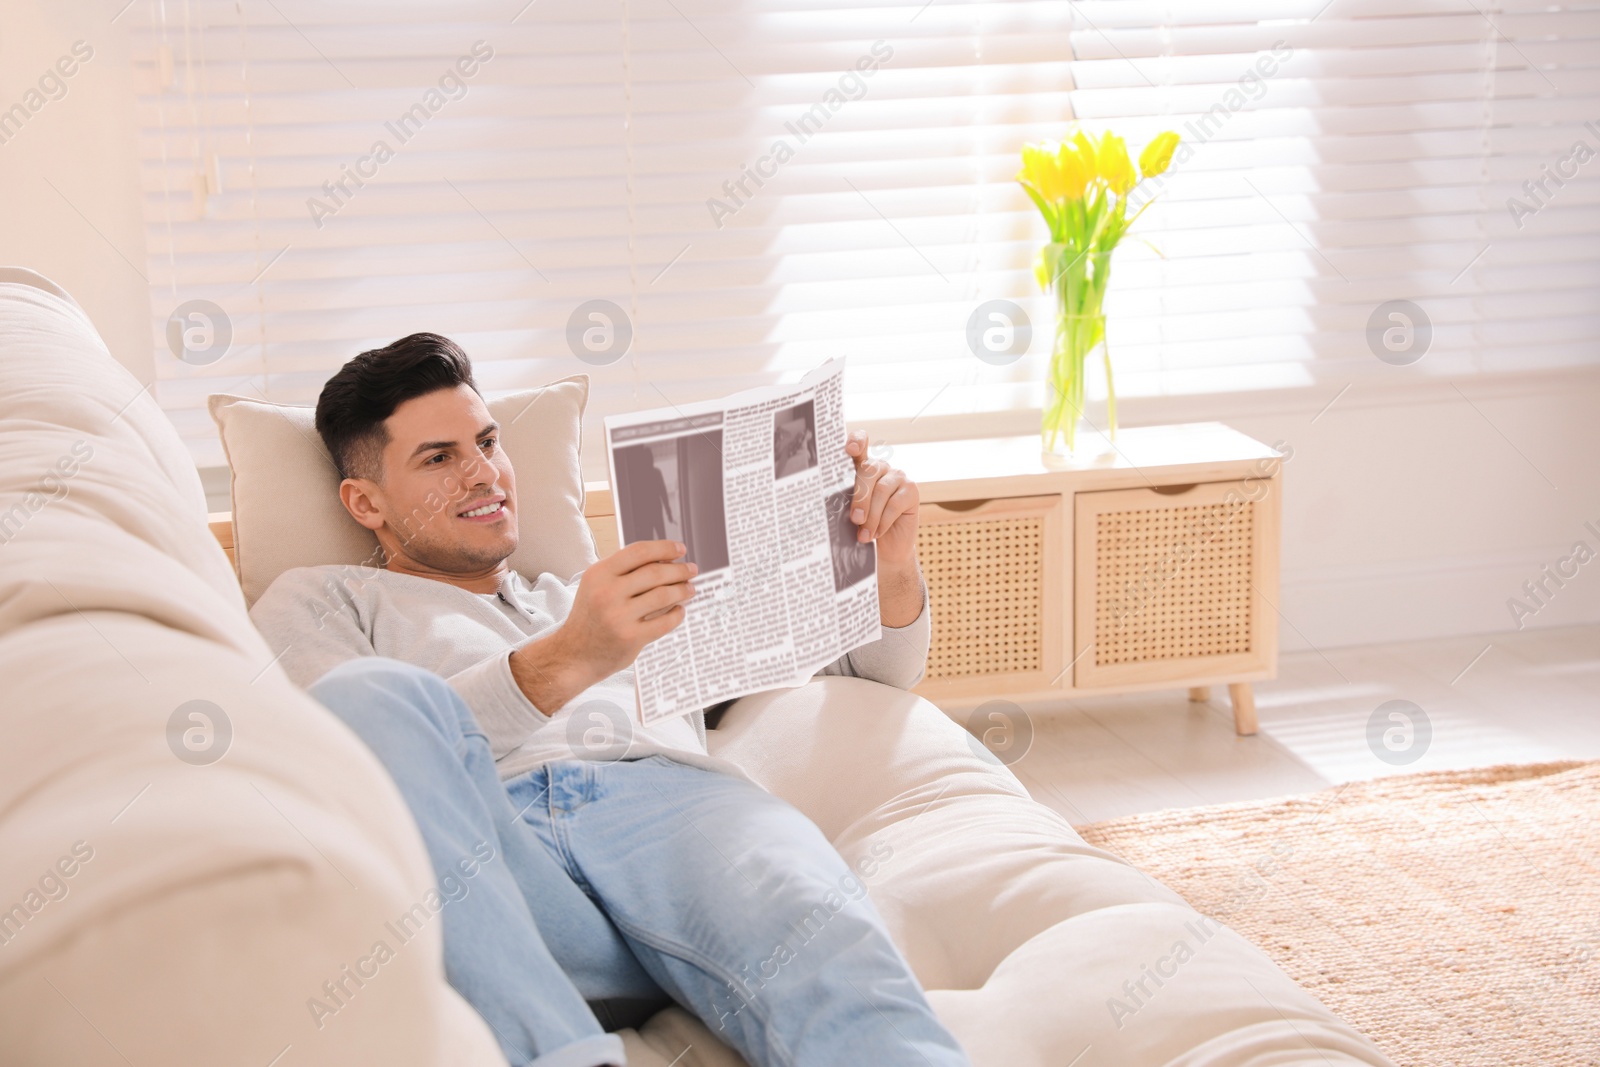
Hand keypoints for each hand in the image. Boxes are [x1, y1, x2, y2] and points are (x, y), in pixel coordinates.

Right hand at [510, 540, 695, 713]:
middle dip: (679, 570)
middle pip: (655, 572)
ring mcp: (619, 616)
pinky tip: (680, 610)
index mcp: (599, 574)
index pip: (639, 552)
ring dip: (682, 590)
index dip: (664, 548)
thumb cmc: (591, 616)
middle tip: (692, 570)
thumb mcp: (597, 585)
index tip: (680, 549)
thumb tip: (665, 559)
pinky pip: (664, 622)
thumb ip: (625, 571)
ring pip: (663, 595)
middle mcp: (607, 593)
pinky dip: (677, 614)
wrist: (574, 654)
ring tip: (690, 589)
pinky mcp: (630, 638)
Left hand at [845, 430, 918, 566]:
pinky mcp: (912, 490)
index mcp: (860, 467)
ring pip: (881, 490)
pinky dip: (883, 522)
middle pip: (868, 470)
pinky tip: (877, 533)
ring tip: (864, 535)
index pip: (860, 444)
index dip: (856, 441)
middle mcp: (880, 467)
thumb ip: (846, 501)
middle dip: (859, 498)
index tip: (849, 449)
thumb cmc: (862, 528)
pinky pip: (894, 504)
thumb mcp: (850, 512)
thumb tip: (833, 503)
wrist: (885, 549)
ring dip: (871, 516)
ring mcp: (898, 476)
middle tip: (855, 519)